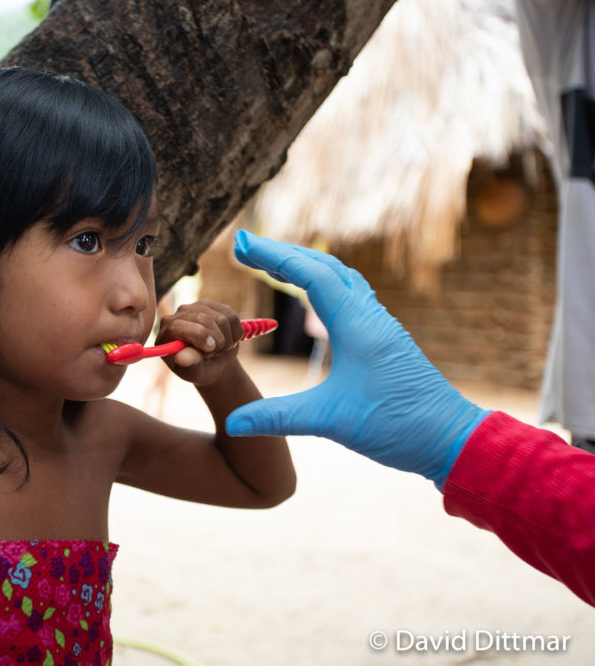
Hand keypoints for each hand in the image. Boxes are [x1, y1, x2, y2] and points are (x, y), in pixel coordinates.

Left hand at [158, 299, 243, 386]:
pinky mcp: (213, 306)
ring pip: (222, 318)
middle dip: (216, 341)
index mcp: (167, 330)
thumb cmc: (198, 369)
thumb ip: (188, 364)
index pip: (180, 325)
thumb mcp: (192, 372)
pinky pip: (232, 316)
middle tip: (214, 353)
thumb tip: (181, 358)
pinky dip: (235, 333)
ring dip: (227, 339)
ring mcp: (196, 307)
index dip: (199, 336)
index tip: (210, 350)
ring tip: (219, 348)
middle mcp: (179, 314)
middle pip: (204, 319)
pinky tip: (226, 339)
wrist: (212, 363)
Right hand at [225, 231, 488, 487]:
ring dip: (305, 265)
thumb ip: (278, 418)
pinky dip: (323, 285)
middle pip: (324, 267)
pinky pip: (349, 297)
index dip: (273, 256)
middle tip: (247, 247)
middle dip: (283, 253)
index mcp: (357, 325)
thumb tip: (232, 423)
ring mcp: (379, 328)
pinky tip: (312, 299)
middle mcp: (369, 317)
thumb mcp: (331, 422)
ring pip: (339, 280)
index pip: (310, 274)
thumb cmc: (399, 426)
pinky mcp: (383, 342)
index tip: (243, 244)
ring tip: (272, 263)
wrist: (451, 440)